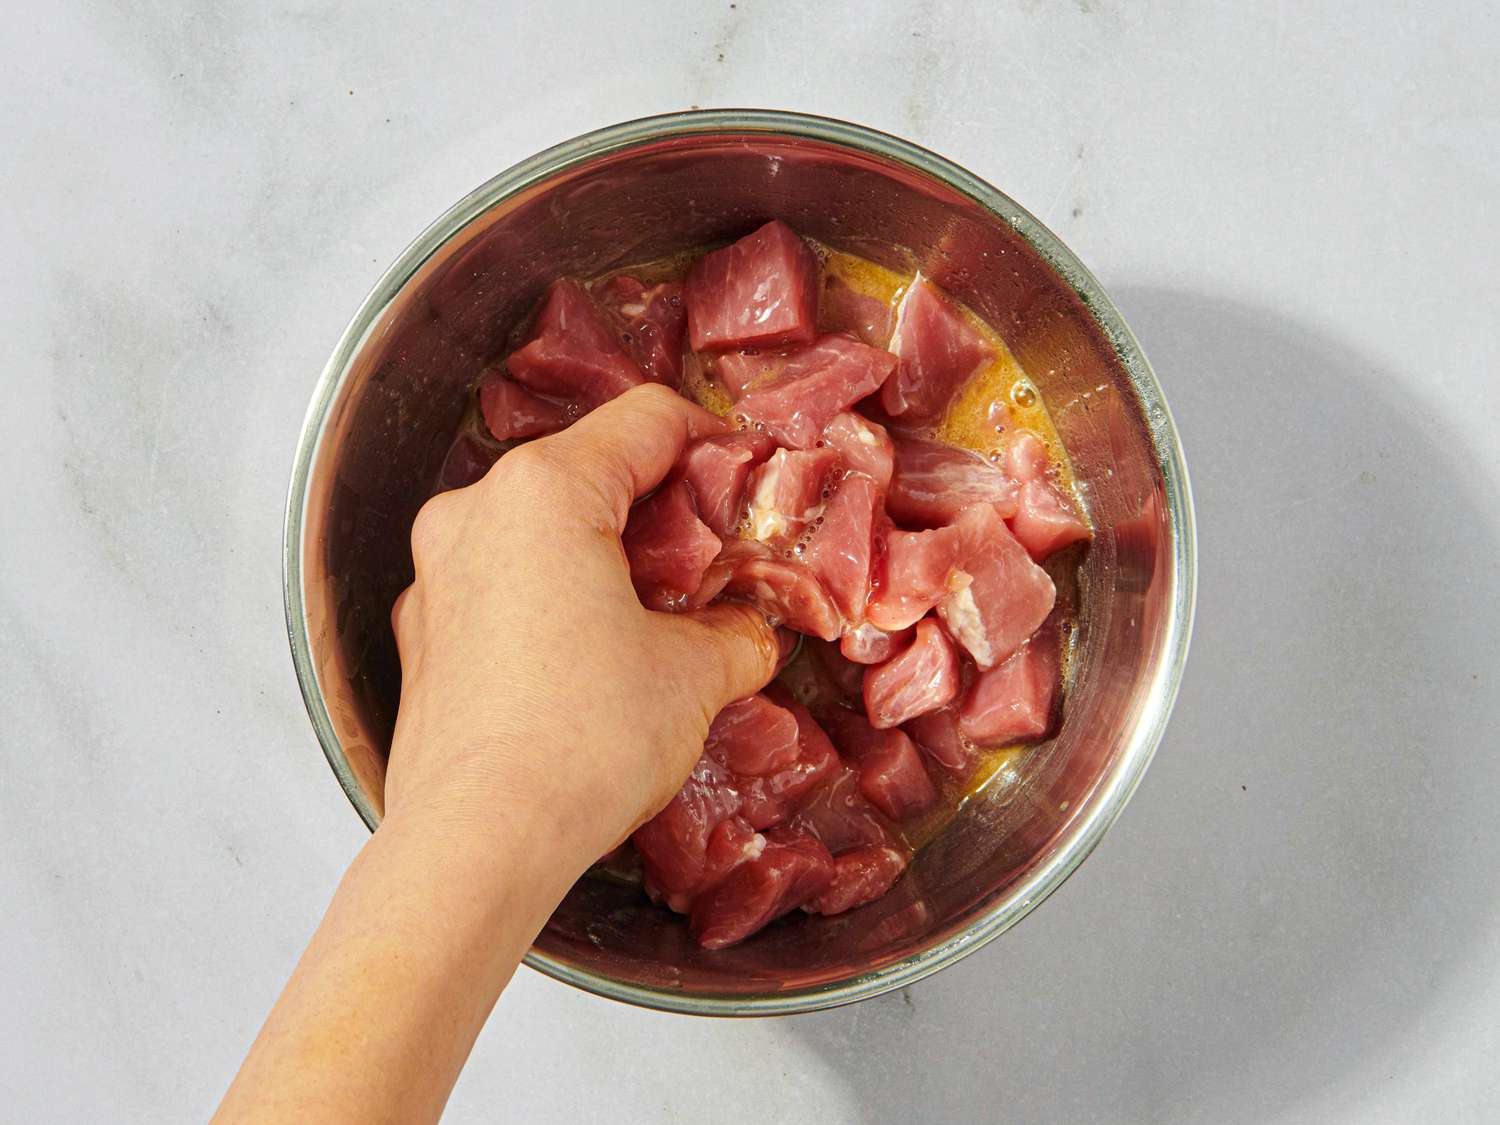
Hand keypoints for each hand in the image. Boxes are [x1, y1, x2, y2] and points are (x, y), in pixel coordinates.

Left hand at [387, 383, 779, 867]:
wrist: (479, 842)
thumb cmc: (583, 741)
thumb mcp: (695, 675)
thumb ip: (737, 630)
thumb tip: (749, 628)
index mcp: (544, 490)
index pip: (647, 421)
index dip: (713, 442)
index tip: (745, 478)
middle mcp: (474, 512)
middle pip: (587, 473)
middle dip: (658, 512)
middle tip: (713, 563)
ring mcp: (435, 575)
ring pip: (537, 531)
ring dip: (601, 559)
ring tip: (655, 620)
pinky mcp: (421, 635)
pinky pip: (498, 587)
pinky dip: (548, 602)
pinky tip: (589, 662)